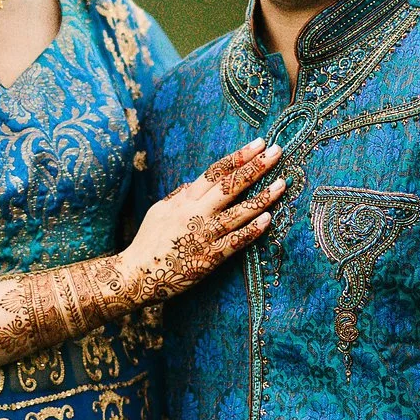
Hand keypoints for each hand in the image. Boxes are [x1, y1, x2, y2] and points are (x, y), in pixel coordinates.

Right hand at [123, 138, 284, 301]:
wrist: (137, 275)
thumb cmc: (148, 242)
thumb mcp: (159, 211)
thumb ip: (179, 196)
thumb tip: (194, 183)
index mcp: (185, 200)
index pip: (216, 172)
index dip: (238, 157)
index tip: (257, 144)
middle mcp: (196, 213)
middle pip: (230, 186)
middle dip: (255, 167)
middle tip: (277, 152)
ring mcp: (204, 235)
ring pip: (238, 212)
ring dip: (262, 197)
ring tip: (282, 183)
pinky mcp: (210, 257)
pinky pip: (235, 241)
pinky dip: (251, 230)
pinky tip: (268, 219)